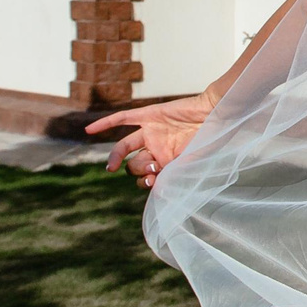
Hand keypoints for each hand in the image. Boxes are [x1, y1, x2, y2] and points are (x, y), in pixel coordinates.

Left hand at [89, 93, 213, 188]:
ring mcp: (151, 131)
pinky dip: (105, 123)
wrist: (218, 114)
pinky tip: (88, 130)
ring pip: (124, 147)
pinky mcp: (149, 114)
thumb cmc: (210, 141)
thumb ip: (173, 177)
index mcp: (167, 163)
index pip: (145, 178)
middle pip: (134, 165)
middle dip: (137, 170)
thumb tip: (156, 192)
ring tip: (112, 167)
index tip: (153, 183)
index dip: (145, 183)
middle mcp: (157, 148)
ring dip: (116, 158)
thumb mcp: (191, 165)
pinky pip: (122, 118)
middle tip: (150, 168)